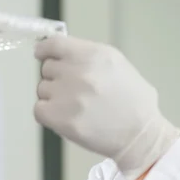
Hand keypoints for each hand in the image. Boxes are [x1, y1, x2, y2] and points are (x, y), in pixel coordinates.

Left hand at [34, 36, 179, 179]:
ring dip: (53, 97)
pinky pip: (39, 109)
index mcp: (94, 54)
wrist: (140, 135)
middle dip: (57, 78)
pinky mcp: (60, 118)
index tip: (42, 55)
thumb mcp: (118, 65)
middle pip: (47, 68)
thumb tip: (62, 54)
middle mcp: (79, 71)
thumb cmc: (134, 102)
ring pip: (42, 89)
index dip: (45, 51)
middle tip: (74, 91)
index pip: (54, 44)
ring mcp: (68, 94)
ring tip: (75, 107)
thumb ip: (89, 57)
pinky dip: (48, 114)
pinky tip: (65, 118)